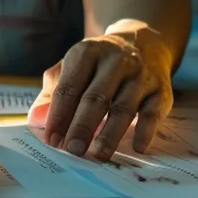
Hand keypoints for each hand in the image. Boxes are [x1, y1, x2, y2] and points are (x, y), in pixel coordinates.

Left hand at [31, 21, 173, 161]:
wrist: (144, 42)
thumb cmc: (98, 63)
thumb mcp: (72, 66)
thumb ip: (53, 91)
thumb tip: (36, 118)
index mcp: (87, 53)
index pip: (69, 87)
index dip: (59, 115)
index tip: (51, 139)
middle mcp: (116, 62)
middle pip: (96, 98)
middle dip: (82, 126)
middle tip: (72, 150)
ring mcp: (141, 75)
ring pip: (124, 108)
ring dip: (110, 134)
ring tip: (97, 155)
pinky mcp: (161, 90)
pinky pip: (154, 112)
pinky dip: (146, 130)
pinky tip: (137, 147)